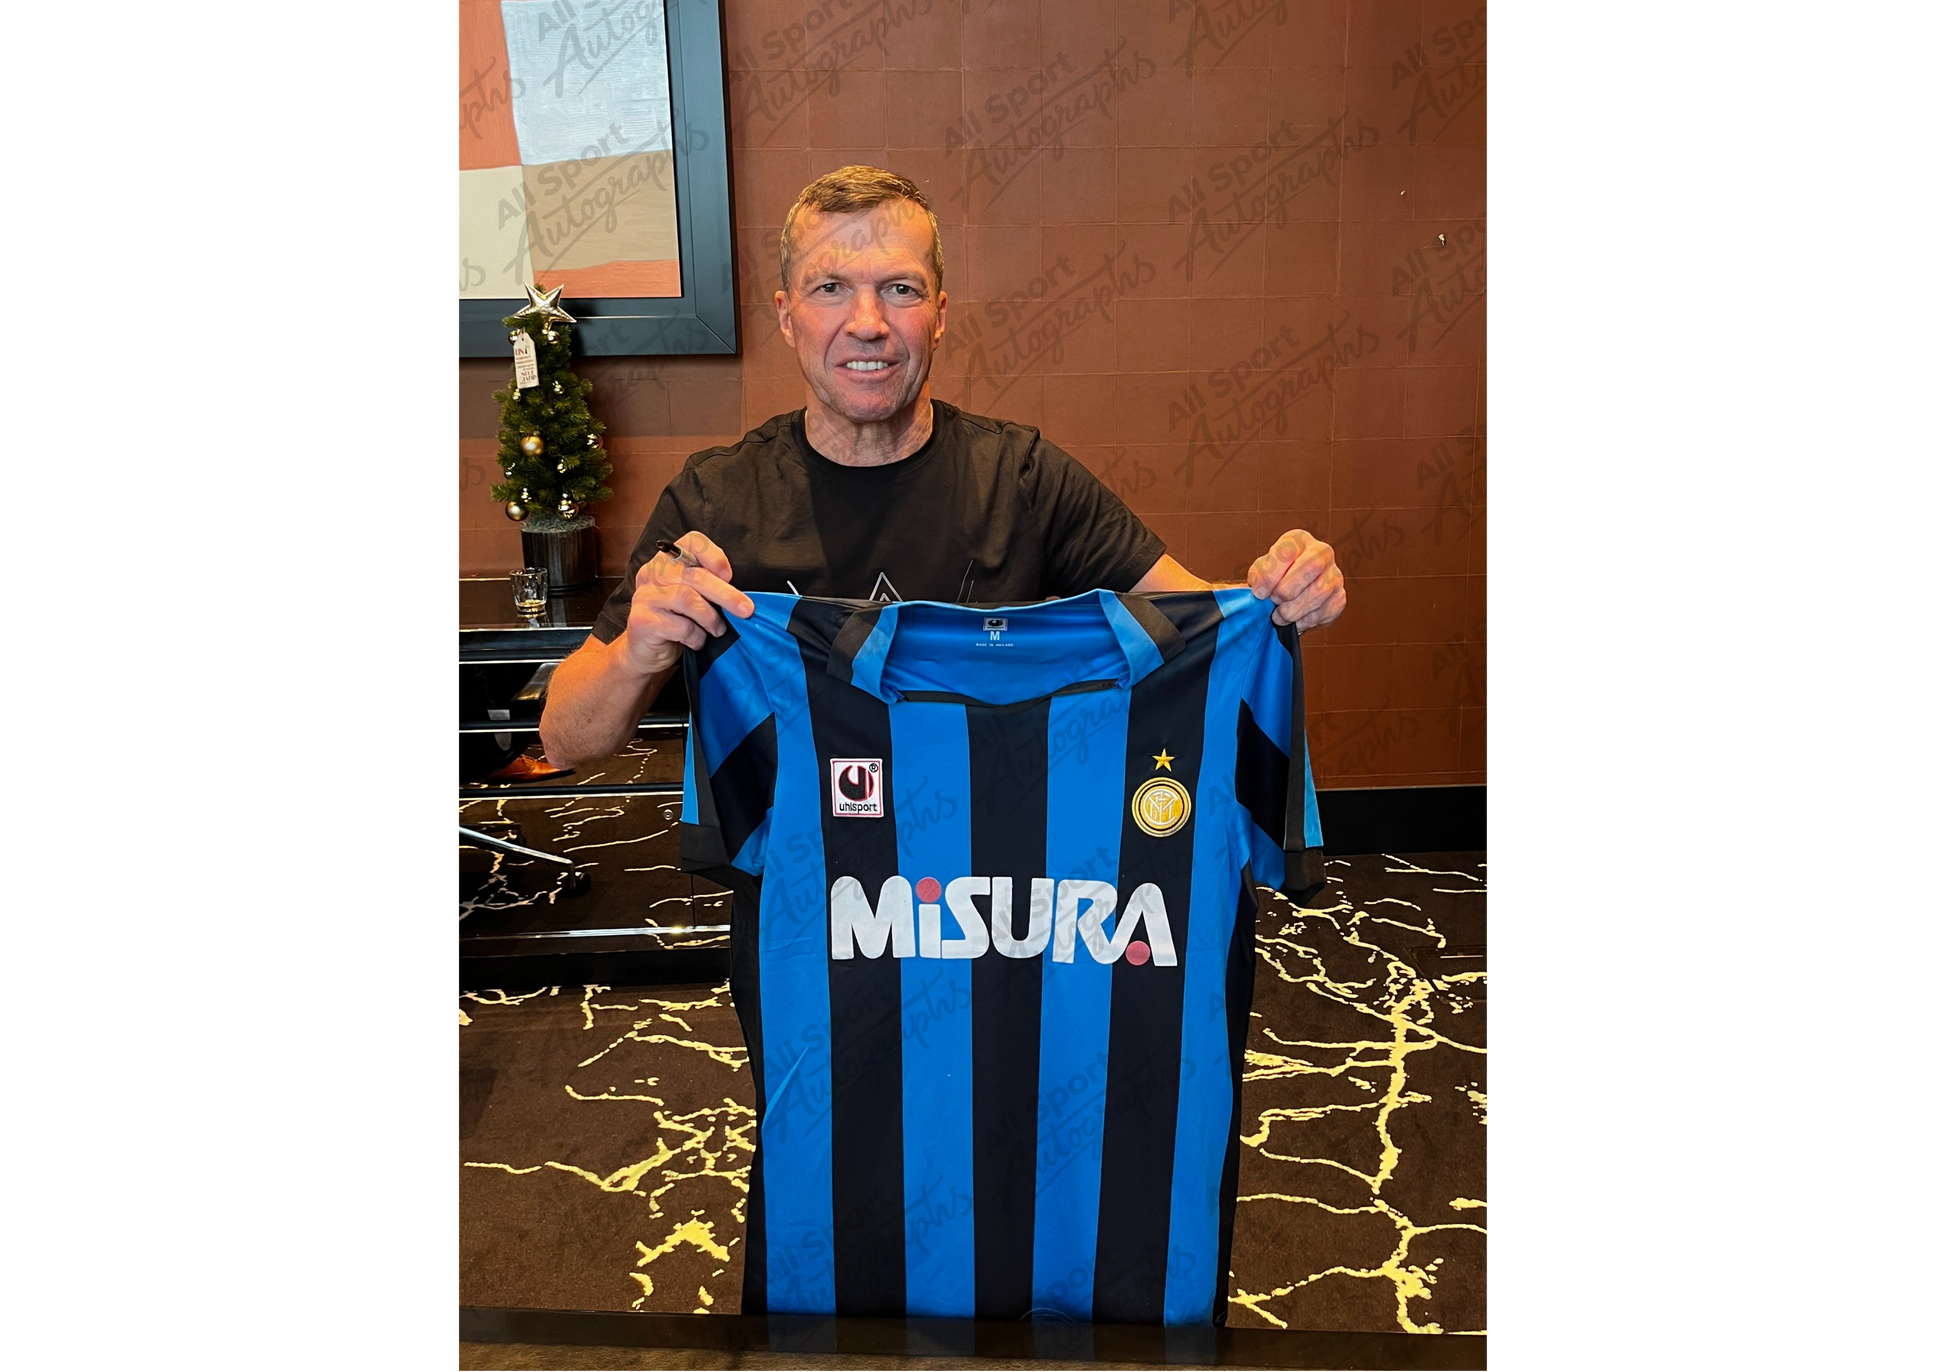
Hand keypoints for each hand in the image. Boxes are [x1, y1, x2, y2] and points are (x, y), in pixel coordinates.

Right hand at [621, 532, 755, 675]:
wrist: (646, 653)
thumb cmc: (675, 622)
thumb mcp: (693, 597)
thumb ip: (708, 585)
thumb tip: (741, 594)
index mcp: (667, 561)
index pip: (692, 541)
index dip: (714, 555)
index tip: (729, 575)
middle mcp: (652, 573)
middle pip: (696, 575)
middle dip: (726, 594)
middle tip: (746, 610)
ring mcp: (645, 596)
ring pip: (688, 599)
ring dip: (711, 618)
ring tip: (717, 629)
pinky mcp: (643, 620)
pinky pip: (681, 626)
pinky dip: (697, 636)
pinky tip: (697, 641)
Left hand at [1249, 529, 1345, 630]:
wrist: (1289, 594)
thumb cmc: (1275, 578)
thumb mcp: (1261, 571)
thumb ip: (1259, 576)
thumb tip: (1261, 590)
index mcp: (1298, 540)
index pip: (1287, 552)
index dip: (1270, 576)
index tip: (1260, 593)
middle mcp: (1321, 552)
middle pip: (1311, 566)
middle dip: (1287, 590)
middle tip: (1274, 601)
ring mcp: (1334, 575)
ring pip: (1320, 591)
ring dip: (1294, 609)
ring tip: (1280, 615)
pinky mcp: (1340, 598)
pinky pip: (1325, 611)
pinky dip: (1305, 620)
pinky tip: (1295, 619)